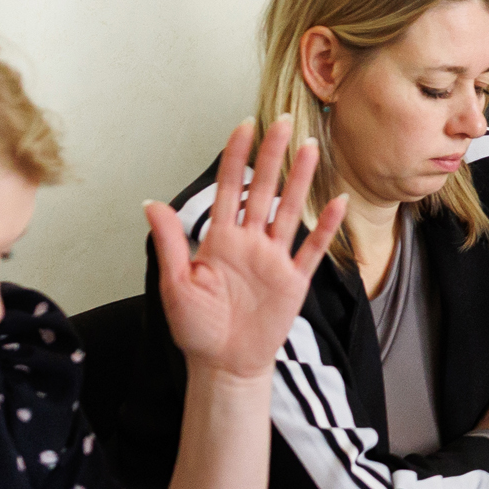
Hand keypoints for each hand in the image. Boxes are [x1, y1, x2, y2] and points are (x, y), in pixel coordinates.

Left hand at [149, 118, 343, 382]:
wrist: (224, 366)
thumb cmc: (196, 329)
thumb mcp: (175, 285)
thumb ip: (169, 243)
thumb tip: (152, 204)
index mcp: (220, 240)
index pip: (229, 188)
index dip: (236, 157)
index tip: (243, 126)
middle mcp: (249, 242)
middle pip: (263, 190)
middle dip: (271, 156)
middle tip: (281, 122)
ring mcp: (274, 259)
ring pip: (289, 211)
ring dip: (300, 181)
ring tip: (311, 149)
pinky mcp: (294, 281)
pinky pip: (313, 249)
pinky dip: (325, 227)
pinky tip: (336, 202)